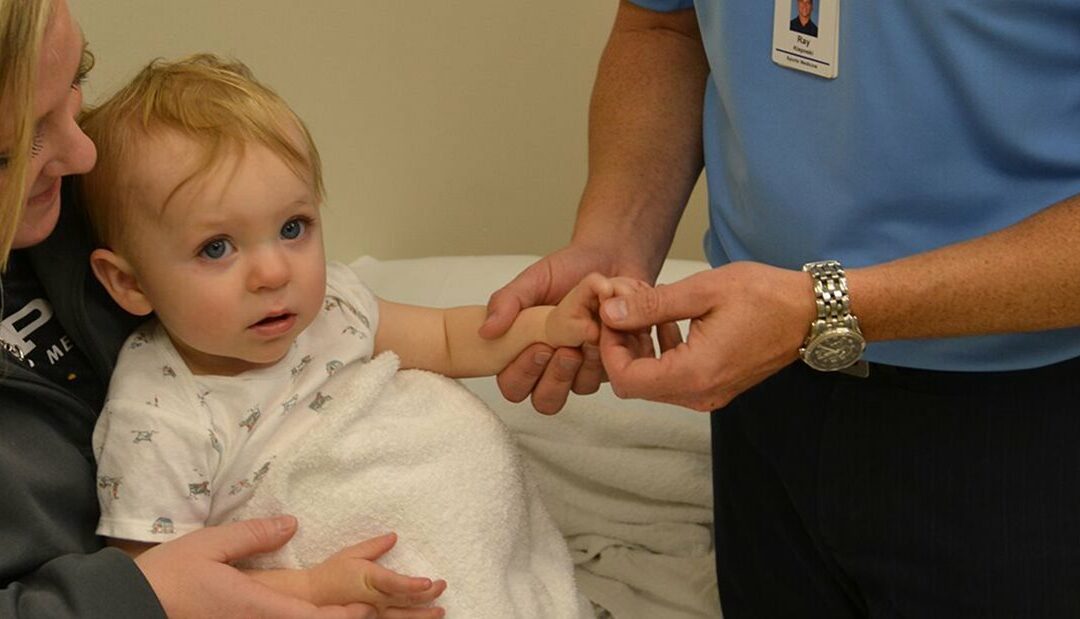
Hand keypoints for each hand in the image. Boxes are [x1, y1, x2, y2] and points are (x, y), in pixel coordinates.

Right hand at [135, 515, 376, 618]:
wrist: (130, 606)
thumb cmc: (168, 576)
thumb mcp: (212, 544)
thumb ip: (255, 535)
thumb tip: (292, 524)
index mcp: (255, 607)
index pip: (311, 618)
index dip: (342, 616)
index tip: (363, 607)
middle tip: (360, 610)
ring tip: (338, 613)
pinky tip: (298, 613)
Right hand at [307, 533, 445, 617]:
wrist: (312, 596)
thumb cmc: (331, 572)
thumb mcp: (351, 554)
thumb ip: (374, 546)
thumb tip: (394, 536)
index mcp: (370, 580)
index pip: (395, 584)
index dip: (413, 584)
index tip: (429, 582)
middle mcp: (374, 599)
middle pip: (405, 600)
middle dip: (427, 596)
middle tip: (442, 586)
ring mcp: (373, 613)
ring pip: (402, 617)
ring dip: (423, 615)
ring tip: (440, 612)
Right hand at [481, 245, 650, 413]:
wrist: (609, 256)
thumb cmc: (567, 269)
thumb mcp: (533, 280)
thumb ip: (508, 302)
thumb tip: (486, 331)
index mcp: (524, 349)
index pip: (513, 385)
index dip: (524, 375)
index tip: (540, 348)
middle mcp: (551, 365)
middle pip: (546, 400)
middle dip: (556, 378)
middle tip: (568, 350)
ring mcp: (582, 367)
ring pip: (579, 389)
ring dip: (585, 365)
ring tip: (593, 334)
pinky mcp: (611, 363)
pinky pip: (609, 376)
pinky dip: (609, 354)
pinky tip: (611, 331)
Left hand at [598, 262, 814, 410]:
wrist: (812, 312)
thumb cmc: (765, 297)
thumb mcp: (702, 291)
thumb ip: (652, 306)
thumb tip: (610, 312)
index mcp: (695, 374)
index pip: (626, 380)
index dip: (610, 347)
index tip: (613, 315)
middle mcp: (700, 394)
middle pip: (636, 384)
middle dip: (623, 346)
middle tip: (628, 308)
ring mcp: (710, 395)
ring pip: (653, 382)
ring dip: (642, 348)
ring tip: (647, 309)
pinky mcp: (717, 387)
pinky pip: (674, 379)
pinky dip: (662, 353)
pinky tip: (669, 322)